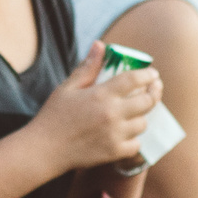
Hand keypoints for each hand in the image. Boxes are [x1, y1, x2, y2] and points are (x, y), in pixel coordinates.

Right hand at [24, 42, 159, 173]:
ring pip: (143, 123)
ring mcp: (115, 134)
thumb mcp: (67, 88)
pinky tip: (126, 134)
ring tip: (135, 113)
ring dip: (140, 117)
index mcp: (101, 94)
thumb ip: (88, 67)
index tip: (152, 73)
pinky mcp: (114, 152)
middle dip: (153, 93)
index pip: (134, 79)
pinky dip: (133, 139)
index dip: (147, 74)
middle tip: (153, 89)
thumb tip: (100, 44)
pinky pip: (136, 144)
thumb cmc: (54, 116)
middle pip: (147, 101)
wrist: (44, 150)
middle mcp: (112, 114)